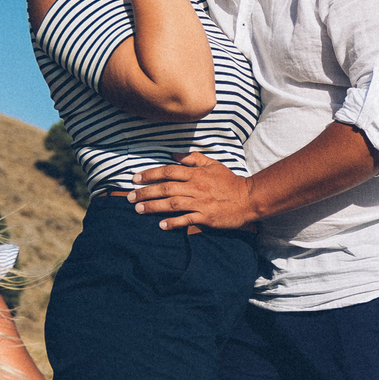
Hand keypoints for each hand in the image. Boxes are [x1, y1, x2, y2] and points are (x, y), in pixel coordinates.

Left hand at [128, 149, 256, 230]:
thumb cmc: (229, 181)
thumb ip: (193, 158)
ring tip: (138, 209)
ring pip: (172, 203)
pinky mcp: (206, 217)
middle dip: (145, 192)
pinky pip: (186, 220)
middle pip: (166, 188)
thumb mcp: (213, 164)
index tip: (135, 179)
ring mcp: (201, 203)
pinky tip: (161, 225)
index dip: (150, 174)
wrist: (248, 199)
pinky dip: (173, 222)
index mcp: (196, 173)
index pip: (168, 171)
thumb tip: (174, 155)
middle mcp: (196, 187)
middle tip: (129, 197)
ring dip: (153, 207)